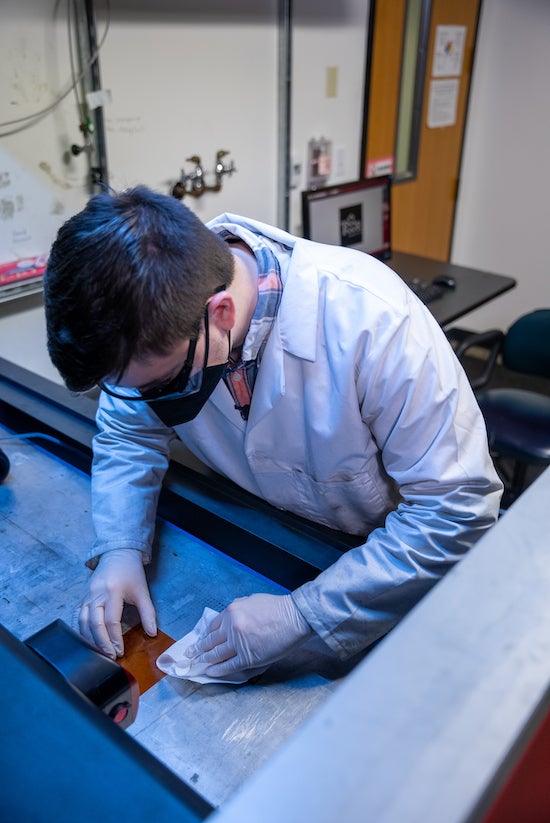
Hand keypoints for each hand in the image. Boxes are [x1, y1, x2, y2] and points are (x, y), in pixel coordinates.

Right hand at [79, 549, 156, 658]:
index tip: (120, 652)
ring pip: (82, 622)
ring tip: (97, 652)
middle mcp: (96, 593)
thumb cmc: (131, 573)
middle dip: (101, 643)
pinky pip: (75, 616)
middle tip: (109, 657)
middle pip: (94, 623)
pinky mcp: (81, 597)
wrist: (118, 554)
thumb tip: (152, 633)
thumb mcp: (143, 591)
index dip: (115, 639)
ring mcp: (86, 595)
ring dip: (89, 639)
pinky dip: (78, 630)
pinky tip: (84, 641)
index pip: (112, 621)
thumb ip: (148, 613)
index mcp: (113, 591)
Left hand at [185, 593, 311, 677]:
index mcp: (231, 611)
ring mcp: (238, 643)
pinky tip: (210, 672)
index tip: (199, 641)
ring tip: (197, 664)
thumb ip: (236, 611)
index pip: (212, 626)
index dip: (204, 636)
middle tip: (189, 655)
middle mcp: (231, 627)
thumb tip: (227, 621)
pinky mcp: (248, 657)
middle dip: (198, 649)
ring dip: (205, 660)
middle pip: (210, 641)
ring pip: (216, 654)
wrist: (294, 617)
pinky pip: (228, 665)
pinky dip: (217, 670)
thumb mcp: (251, 601)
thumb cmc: (276, 608)